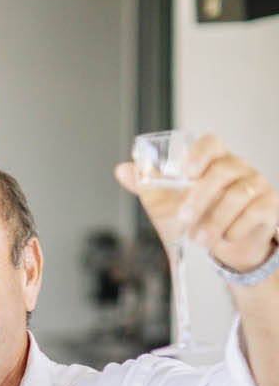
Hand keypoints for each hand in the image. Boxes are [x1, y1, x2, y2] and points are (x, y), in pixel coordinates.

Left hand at [118, 134, 278, 273]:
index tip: (186, 172)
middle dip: (200, 197)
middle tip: (184, 219)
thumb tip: (122, 170)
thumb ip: (148, 186)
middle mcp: (238, 168)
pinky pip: (255, 212)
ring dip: (215, 220)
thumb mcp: (168, 202)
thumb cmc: (198, 215)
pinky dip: (236, 228)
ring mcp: (256, 184)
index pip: (211, 143)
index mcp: (213, 161)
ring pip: (238, 196)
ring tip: (198, 239)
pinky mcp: (269, 205)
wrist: (226, 242)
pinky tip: (225, 238)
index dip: (199, 154)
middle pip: (223, 171)